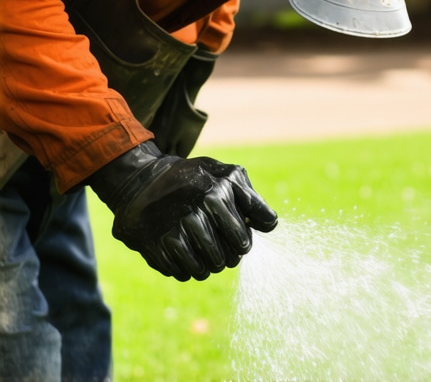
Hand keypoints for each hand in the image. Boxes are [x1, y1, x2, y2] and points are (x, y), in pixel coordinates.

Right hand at [88, 141, 276, 280]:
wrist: (142, 181)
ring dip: (206, 265)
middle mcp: (195, 214)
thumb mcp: (224, 174)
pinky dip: (185, 268)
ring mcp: (173, 231)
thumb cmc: (193, 179)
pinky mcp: (154, 245)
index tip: (237, 239)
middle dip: (226, 257)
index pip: (242, 240)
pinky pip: (180, 273)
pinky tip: (183, 252)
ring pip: (203, 270)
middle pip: (224, 259)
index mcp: (216, 195)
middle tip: (220, 247)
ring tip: (203, 251)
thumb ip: (251, 198)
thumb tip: (271, 225)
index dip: (242, 243)